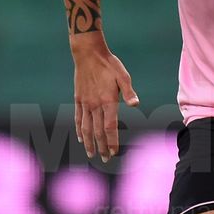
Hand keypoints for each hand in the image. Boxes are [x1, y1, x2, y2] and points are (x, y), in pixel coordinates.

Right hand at [72, 41, 138, 160]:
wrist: (88, 54)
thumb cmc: (109, 64)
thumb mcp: (123, 76)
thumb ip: (129, 92)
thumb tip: (136, 105)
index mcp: (108, 101)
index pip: (110, 127)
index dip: (111, 141)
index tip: (113, 153)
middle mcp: (95, 105)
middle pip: (97, 131)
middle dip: (101, 147)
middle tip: (105, 160)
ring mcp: (85, 103)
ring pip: (86, 128)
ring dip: (89, 143)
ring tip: (91, 154)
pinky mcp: (78, 100)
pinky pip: (78, 118)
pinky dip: (79, 130)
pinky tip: (81, 138)